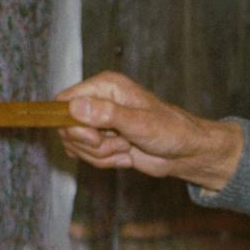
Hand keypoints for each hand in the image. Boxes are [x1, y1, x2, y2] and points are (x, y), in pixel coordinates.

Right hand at [57, 71, 244, 191]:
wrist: (186, 152)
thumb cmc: (171, 131)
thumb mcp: (140, 123)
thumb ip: (107, 114)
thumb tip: (75, 107)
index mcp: (105, 86)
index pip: (63, 101)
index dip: (69, 122)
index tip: (92, 137)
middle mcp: (98, 102)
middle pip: (66, 127)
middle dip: (91, 144)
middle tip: (119, 144)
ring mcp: (98, 123)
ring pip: (76, 146)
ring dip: (102, 155)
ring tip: (127, 149)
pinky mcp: (101, 142)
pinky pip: (86, 157)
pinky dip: (105, 162)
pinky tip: (127, 157)